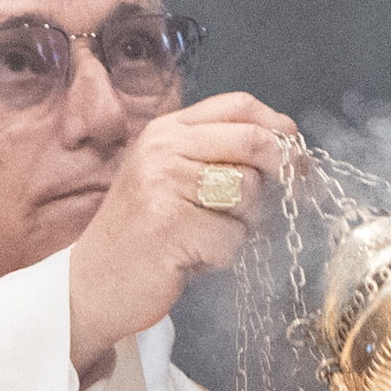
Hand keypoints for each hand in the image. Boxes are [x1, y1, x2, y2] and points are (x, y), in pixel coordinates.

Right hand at [67, 93, 296, 378]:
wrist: (91, 284)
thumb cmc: (143, 237)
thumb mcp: (172, 180)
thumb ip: (218, 159)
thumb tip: (291, 154)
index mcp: (166, 131)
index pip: (239, 105)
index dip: (280, 128)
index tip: (300, 157)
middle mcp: (162, 149)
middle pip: (253, 141)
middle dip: (283, 172)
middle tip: (291, 199)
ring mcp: (163, 185)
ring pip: (248, 193)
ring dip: (244, 226)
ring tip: (207, 239)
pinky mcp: (169, 226)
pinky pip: (232, 238)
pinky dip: (223, 257)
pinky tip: (192, 260)